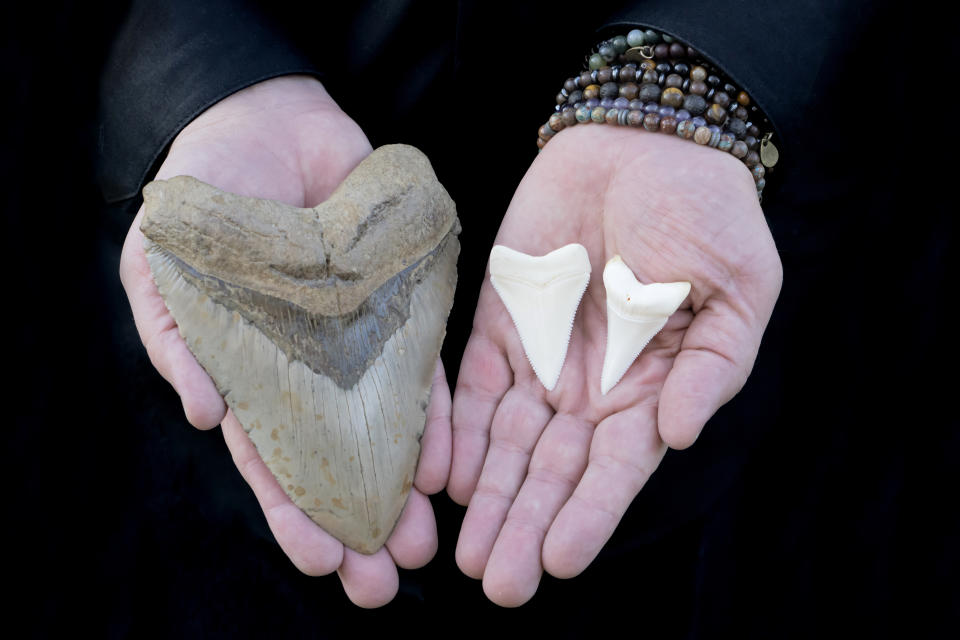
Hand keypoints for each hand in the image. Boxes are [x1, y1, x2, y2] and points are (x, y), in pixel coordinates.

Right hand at [119, 76, 451, 606]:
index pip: (273, 458)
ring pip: (387, 429)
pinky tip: (450, 466)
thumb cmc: (203, 198)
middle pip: (338, 461)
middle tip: (384, 584)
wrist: (265, 120)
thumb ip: (177, 339)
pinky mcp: (402, 305)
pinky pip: (425, 369)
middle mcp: (310, 370)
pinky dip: (438, 416)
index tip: (324, 561)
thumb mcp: (163, 265)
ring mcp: (359, 341)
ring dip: (406, 487)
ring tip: (427, 542)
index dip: (296, 512)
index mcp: (249, 372)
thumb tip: (206, 418)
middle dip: (359, 523)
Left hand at [448, 123, 781, 605]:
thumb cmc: (707, 213)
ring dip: (487, 496)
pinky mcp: (501, 318)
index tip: (557, 560)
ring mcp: (542, 355)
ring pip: (507, 442)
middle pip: (553, 471)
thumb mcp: (738, 289)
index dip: (589, 515)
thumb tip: (676, 436)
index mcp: (653, 389)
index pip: (615, 469)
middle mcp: (592, 387)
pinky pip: (472, 384)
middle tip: (498, 582)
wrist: (645, 140)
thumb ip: (712, 367)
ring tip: (463, 551)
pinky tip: (441, 476)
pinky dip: (455, 429)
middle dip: (525, 525)